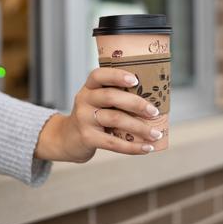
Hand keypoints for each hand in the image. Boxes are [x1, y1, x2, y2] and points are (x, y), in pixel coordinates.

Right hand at [34, 67, 162, 162]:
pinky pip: (113, 142)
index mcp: (89, 87)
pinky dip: (133, 147)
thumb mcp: (97, 101)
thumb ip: (116, 97)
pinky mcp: (87, 137)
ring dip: (139, 127)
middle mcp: (84, 100)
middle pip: (110, 96)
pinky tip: (147, 148)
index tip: (136, 80)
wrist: (67, 138)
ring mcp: (84, 119)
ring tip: (156, 134)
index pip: (98, 75)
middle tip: (154, 111)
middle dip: (136, 103)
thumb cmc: (92, 116)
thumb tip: (154, 100)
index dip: (117, 76)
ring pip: (115, 119)